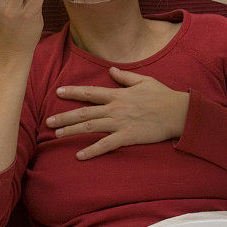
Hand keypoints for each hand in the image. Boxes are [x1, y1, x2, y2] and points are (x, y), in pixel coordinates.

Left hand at [46, 67, 189, 159]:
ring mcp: (120, 123)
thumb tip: (111, 70)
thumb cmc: (162, 96)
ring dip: (72, 130)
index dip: (72, 92)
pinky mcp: (127, 137)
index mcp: (118, 94)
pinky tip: (79, 155)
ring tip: (56, 135)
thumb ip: (125, 77)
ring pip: (90, 127)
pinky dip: (91, 150)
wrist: (178, 112)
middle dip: (65, 116)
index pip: (90, 93)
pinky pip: (106, 145)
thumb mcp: (143, 81)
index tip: (57, 92)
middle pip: (84, 112)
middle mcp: (115, 108)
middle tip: (49, 121)